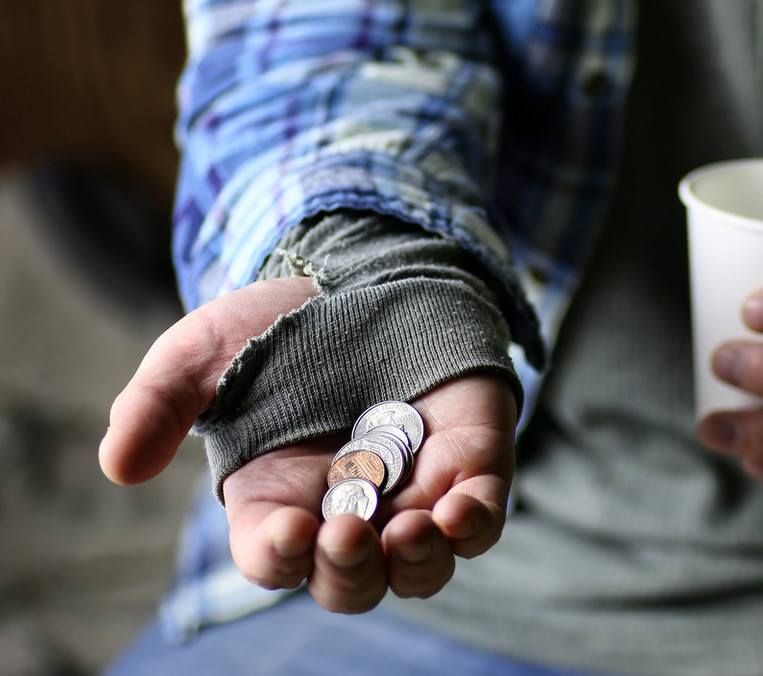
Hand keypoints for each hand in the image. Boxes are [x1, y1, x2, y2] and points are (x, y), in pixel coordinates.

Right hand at [99, 276, 516, 611]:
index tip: (291, 529)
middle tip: (348, 531)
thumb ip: (158, 402)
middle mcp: (346, 510)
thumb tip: (118, 466)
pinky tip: (461, 511)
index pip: (275, 559)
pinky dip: (474, 525)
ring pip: (420, 567)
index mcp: (277, 501)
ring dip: (417, 564)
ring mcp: (413, 492)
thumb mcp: (204, 353)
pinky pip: (481, 518)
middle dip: (349, 570)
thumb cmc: (275, 326)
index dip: (280, 557)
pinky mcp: (467, 463)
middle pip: (350, 581)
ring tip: (409, 530)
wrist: (359, 274)